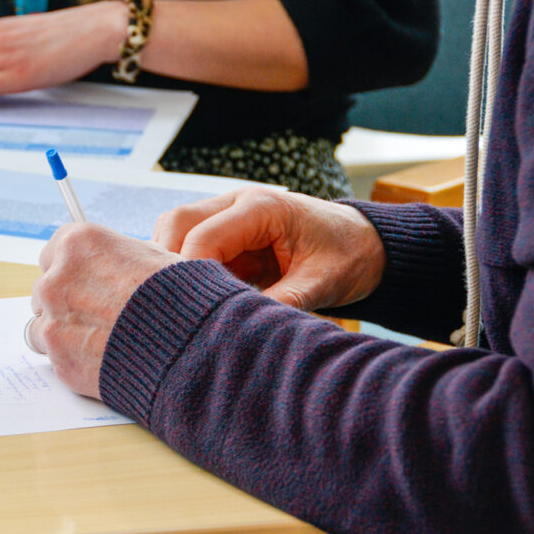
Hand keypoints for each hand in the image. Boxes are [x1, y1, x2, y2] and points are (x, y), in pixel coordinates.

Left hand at [28, 223, 182, 399]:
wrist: (190, 344)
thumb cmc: (181, 296)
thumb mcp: (152, 255)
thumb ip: (116, 258)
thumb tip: (112, 265)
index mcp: (78, 244)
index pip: (53, 252)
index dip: (72, 269)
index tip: (84, 280)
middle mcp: (57, 279)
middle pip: (46, 289)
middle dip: (66, 301)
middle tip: (96, 314)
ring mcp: (54, 322)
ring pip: (42, 326)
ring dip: (64, 332)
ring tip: (99, 340)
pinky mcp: (61, 361)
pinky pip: (55, 359)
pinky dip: (72, 360)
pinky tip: (102, 360)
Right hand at [153, 187, 385, 310]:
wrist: (366, 244)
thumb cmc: (349, 256)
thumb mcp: (321, 283)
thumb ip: (281, 302)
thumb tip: (242, 331)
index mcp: (262, 207)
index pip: (202, 235)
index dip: (188, 273)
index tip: (191, 312)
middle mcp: (238, 202)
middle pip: (176, 223)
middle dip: (168, 264)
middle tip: (176, 308)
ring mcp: (229, 213)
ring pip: (174, 230)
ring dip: (172, 265)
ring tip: (185, 304)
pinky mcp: (227, 232)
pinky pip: (189, 243)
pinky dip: (184, 268)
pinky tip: (195, 296)